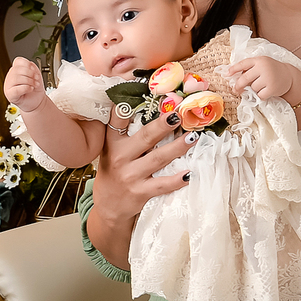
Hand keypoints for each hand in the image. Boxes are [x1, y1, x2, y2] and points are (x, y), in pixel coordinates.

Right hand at [4, 57, 45, 111]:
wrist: (37, 101)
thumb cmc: (35, 89)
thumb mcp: (36, 75)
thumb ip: (32, 67)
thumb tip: (29, 64)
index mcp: (16, 70)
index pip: (18, 61)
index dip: (27, 64)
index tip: (34, 70)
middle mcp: (11, 77)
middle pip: (17, 69)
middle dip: (30, 74)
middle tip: (36, 79)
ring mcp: (9, 86)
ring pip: (16, 79)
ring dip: (29, 81)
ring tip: (34, 85)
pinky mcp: (10, 95)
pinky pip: (16, 89)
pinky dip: (26, 88)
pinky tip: (30, 89)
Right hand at [92, 108, 197, 226]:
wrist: (108, 208)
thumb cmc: (114, 174)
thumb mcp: (111, 152)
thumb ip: (125, 135)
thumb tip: (152, 111)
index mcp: (112, 144)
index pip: (118, 120)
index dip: (127, 106)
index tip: (142, 92)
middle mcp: (120, 158)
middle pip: (145, 137)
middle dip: (163, 125)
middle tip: (178, 115)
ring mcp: (130, 176)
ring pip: (158, 159)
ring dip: (177, 147)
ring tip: (193, 137)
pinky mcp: (140, 193)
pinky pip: (162, 184)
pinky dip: (176, 180)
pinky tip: (189, 174)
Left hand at [227, 57, 297, 100]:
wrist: (289, 75)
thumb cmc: (271, 70)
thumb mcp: (261, 64)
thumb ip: (250, 68)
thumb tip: (234, 78)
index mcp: (259, 60)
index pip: (243, 63)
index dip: (233, 69)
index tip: (227, 74)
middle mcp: (263, 67)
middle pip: (245, 78)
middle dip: (238, 85)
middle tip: (235, 90)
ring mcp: (268, 78)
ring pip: (252, 88)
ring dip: (253, 90)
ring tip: (261, 86)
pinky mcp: (272, 88)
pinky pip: (259, 95)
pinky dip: (260, 95)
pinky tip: (265, 92)